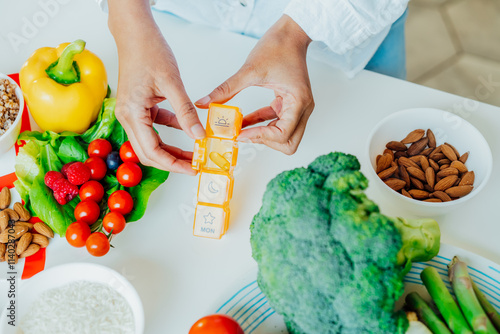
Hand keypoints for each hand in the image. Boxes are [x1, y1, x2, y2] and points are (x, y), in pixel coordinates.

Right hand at [108, 0, 204, 173]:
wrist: (135, 32)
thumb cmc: (148, 51)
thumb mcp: (172, 83)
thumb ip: (186, 112)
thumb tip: (199, 136)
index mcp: (132, 113)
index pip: (152, 151)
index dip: (173, 164)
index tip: (191, 169)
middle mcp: (127, 116)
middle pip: (148, 152)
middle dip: (172, 161)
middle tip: (194, 165)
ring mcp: (131, 112)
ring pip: (151, 142)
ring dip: (171, 149)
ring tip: (193, 153)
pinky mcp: (138, 106)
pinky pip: (154, 126)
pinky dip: (170, 132)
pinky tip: (187, 130)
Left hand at [195, 15, 312, 154]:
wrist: (291, 33)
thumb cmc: (278, 46)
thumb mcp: (249, 70)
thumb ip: (227, 89)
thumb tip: (205, 102)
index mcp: (298, 102)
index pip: (283, 134)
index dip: (261, 137)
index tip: (240, 134)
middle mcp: (302, 108)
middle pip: (288, 143)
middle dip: (265, 142)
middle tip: (244, 135)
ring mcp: (298, 107)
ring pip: (284, 136)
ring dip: (262, 135)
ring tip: (239, 129)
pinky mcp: (289, 104)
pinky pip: (276, 123)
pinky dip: (261, 125)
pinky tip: (243, 122)